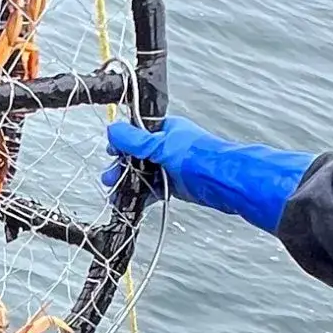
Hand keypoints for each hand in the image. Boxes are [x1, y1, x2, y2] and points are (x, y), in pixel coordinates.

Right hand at [103, 113, 314, 231]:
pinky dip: (141, 195)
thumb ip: (134, 140)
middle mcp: (168, 146)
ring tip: (115, 194)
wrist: (223, 181)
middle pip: (137, 155)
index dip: (122, 143)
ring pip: (143, 173)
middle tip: (109, 178)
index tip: (111, 152)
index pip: (137, 132)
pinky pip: (152, 189)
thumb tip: (113, 130)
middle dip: (121, 167)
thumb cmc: (198, 157)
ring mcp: (171, 166)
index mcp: (166, 130)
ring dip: (127, 183)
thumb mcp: (160, 145)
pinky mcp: (175, 185)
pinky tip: (130, 202)